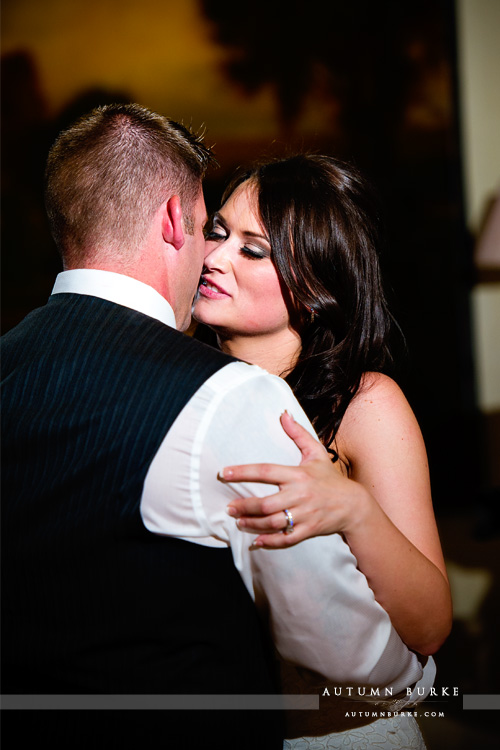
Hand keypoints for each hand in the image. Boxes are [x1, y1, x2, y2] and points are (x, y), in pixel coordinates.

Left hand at [221, 412, 366, 547]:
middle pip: (266, 503)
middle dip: (244, 506)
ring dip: (253, 524)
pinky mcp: (309, 530)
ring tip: (239, 522)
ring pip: (274, 522)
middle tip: (229, 507)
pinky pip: (287, 539)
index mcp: (298, 475)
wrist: (354, 505)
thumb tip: (283, 414)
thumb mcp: (317, 453)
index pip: (266, 471)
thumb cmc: (331, 478)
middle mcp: (300, 494)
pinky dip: (270, 542)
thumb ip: (298, 434)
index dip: (243, 472)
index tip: (224, 473)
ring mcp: (305, 514)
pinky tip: (257, 542)